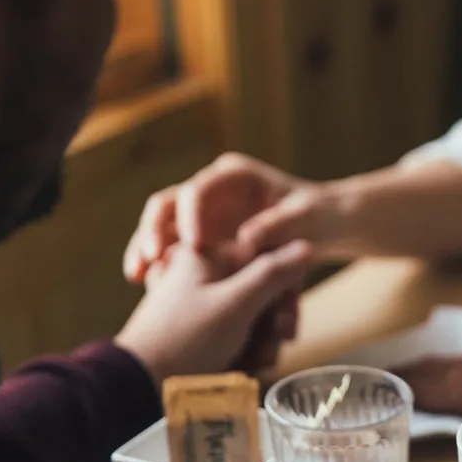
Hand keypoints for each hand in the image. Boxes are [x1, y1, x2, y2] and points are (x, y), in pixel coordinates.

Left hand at [115, 240, 312, 384]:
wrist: (138, 384)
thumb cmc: (185, 340)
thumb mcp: (236, 304)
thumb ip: (273, 274)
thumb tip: (306, 245)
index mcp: (208, 254)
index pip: (267, 259)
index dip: (284, 292)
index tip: (285, 324)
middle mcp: (204, 274)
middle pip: (261, 290)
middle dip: (272, 324)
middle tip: (272, 349)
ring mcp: (200, 302)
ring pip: (252, 315)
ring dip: (261, 342)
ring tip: (254, 364)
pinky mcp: (198, 329)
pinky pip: (235, 333)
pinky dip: (243, 350)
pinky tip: (242, 368)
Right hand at [122, 153, 336, 283]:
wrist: (323, 227)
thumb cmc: (318, 217)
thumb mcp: (306, 219)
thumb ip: (279, 226)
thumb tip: (247, 238)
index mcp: (235, 176)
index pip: (200, 188)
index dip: (191, 214)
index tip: (194, 244)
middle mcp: (212, 190)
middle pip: (169, 203)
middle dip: (154, 229)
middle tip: (151, 258)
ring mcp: (203, 213)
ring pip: (161, 225)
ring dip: (146, 247)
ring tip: (137, 275)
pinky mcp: (200, 237)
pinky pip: (169, 247)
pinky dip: (157, 263)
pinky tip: (146, 284)